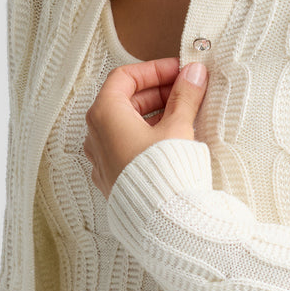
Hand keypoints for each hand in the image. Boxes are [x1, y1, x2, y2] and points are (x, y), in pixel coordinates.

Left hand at [83, 57, 209, 198]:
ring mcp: (102, 157)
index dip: (154, 70)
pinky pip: (126, 145)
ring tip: (184, 113)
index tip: (178, 71)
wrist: (161, 220)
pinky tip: (170, 139)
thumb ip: (186, 96)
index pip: (125, 77)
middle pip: (125, 100)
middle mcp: (96, 135)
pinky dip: (146, 135)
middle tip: (186, 89)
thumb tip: (194, 74)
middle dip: (157, 91)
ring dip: (154, 113)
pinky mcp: (112, 177)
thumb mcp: (178, 127)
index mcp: (105, 115)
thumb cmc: (162, 174)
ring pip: (126, 124)